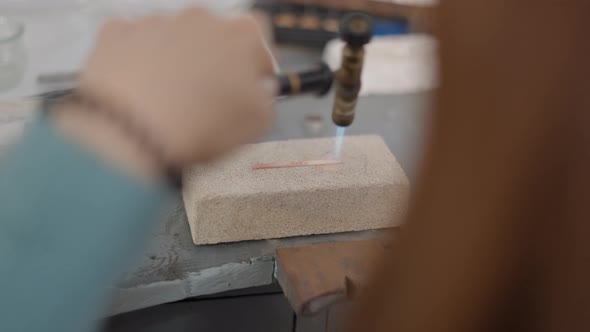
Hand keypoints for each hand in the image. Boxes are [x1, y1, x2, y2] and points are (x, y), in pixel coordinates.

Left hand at [77, 9, 275, 167]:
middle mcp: (201, 17)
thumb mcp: (258, 123)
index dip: (255, 67)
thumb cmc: (202, 125)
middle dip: (213, 63)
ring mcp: (158, 21)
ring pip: (175, 40)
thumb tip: (260, 90)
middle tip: (207, 100)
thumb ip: (267, 98)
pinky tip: (141, 92)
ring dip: (176, 63)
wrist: (133, 129)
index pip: (260, 41)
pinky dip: (139, 63)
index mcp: (243, 35)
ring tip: (170, 102)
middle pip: (215, 37)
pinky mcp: (119, 32)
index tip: (248, 89)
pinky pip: (135, 44)